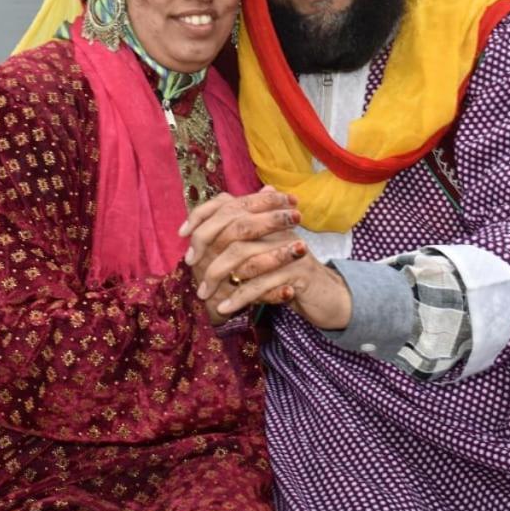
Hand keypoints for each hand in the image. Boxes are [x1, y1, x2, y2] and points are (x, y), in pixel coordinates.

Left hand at [180, 189, 351, 329]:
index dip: (203, 215)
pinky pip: (261, 284)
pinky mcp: (299, 273)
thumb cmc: (285, 274)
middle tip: (192, 269)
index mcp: (268, 217)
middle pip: (235, 227)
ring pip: (245, 258)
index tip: (183, 234)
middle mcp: (279, 228)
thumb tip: (197, 233)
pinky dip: (240, 297)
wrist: (326, 294)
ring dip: (220, 277)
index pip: (229, 203)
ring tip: (205, 295)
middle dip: (208, 248)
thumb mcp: (258, 255)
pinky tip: (226, 307)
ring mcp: (290, 248)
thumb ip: (232, 242)